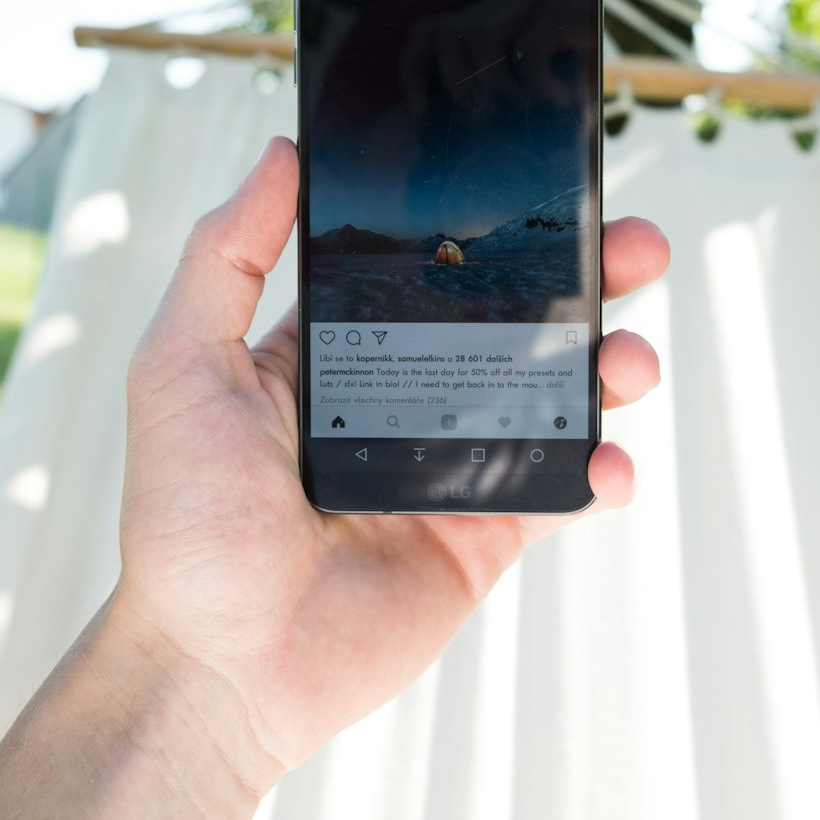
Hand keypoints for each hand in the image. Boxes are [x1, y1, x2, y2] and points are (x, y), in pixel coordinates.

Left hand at [115, 138, 668, 792]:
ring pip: (553, 396)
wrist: (219, 665)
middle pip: (514, 319)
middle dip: (584, 278)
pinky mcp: (481, 535)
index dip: (493, 228)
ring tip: (630, 359)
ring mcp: (450, 466)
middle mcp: (405, 394)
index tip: (546, 187)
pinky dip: (602, 473)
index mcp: (343, 347)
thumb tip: (279, 154)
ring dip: (608, 366)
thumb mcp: (182, 364)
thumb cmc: (185, 518)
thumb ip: (225, 257)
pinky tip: (611, 462)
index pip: (434, 267)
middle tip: (637, 246)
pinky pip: (559, 491)